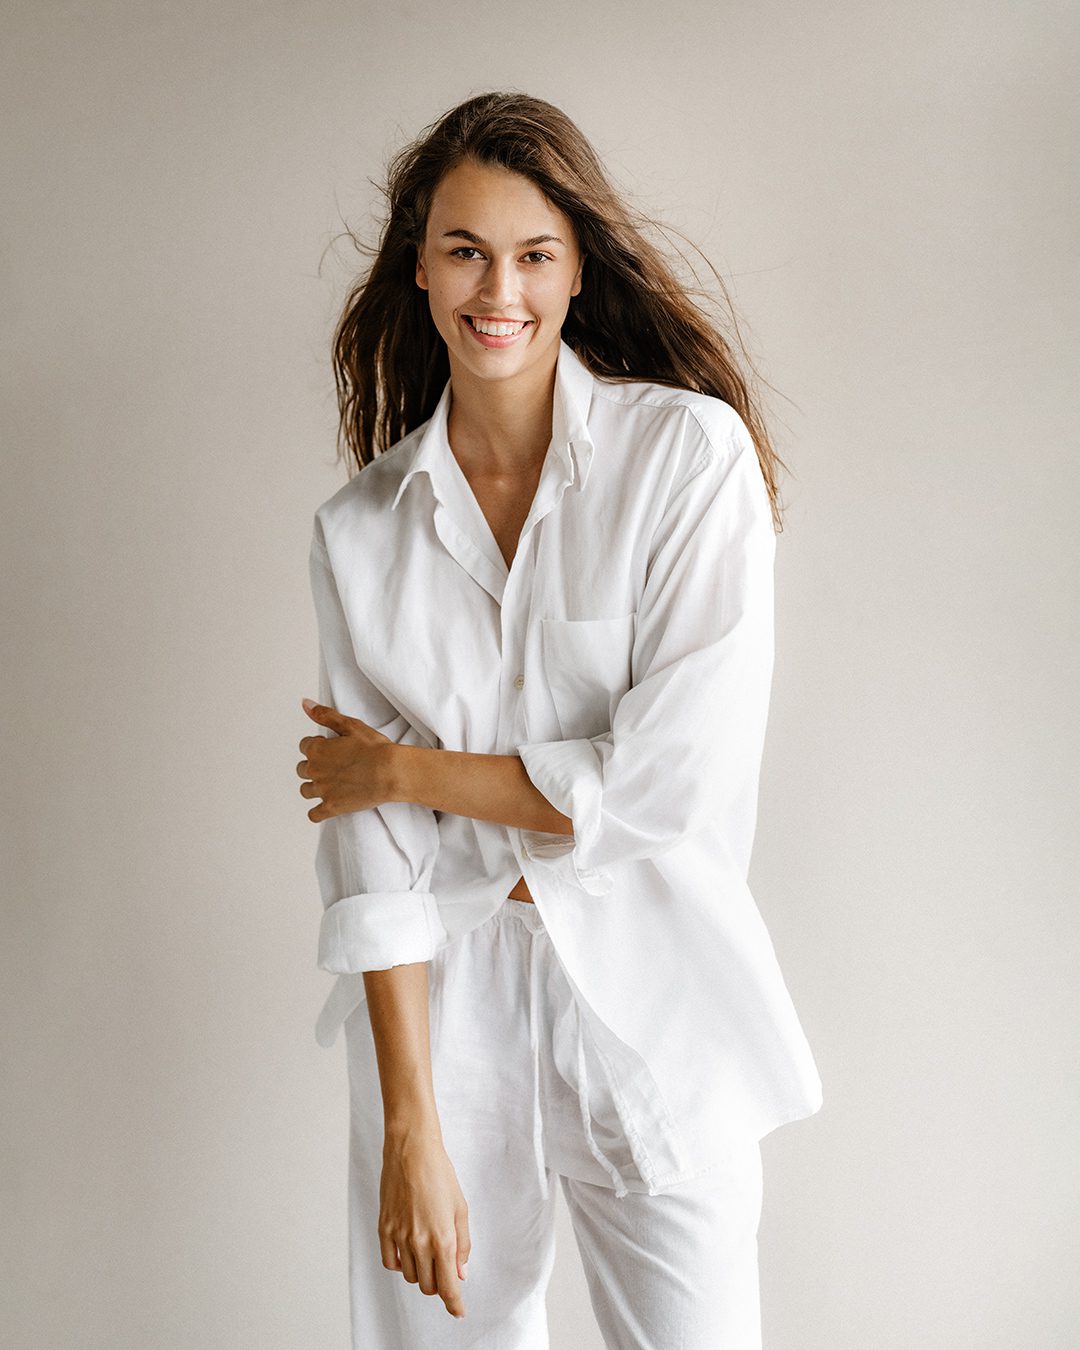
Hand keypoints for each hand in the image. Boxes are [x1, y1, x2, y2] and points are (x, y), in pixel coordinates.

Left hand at [296, 698, 396, 821]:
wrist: (391, 772)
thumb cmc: (375, 748)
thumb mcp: (350, 725)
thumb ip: (325, 715)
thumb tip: (305, 703)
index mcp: (317, 750)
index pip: (304, 746)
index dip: (317, 745)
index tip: (330, 748)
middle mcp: (315, 770)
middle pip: (302, 769)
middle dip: (313, 766)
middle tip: (332, 765)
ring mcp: (323, 790)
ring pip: (306, 790)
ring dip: (313, 787)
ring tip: (329, 784)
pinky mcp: (332, 807)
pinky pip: (314, 814)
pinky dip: (317, 812)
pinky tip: (326, 807)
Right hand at [380, 1132, 470, 1320]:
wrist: (412, 1151)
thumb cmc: (440, 1175)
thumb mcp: (460, 1208)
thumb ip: (462, 1244)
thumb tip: (461, 1273)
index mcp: (442, 1238)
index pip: (448, 1286)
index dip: (454, 1304)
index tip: (458, 1311)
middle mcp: (419, 1242)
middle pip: (429, 1286)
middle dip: (440, 1283)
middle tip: (444, 1267)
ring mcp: (399, 1236)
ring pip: (410, 1276)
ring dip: (421, 1272)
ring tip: (427, 1250)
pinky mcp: (383, 1228)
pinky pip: (390, 1262)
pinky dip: (401, 1264)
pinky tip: (408, 1251)